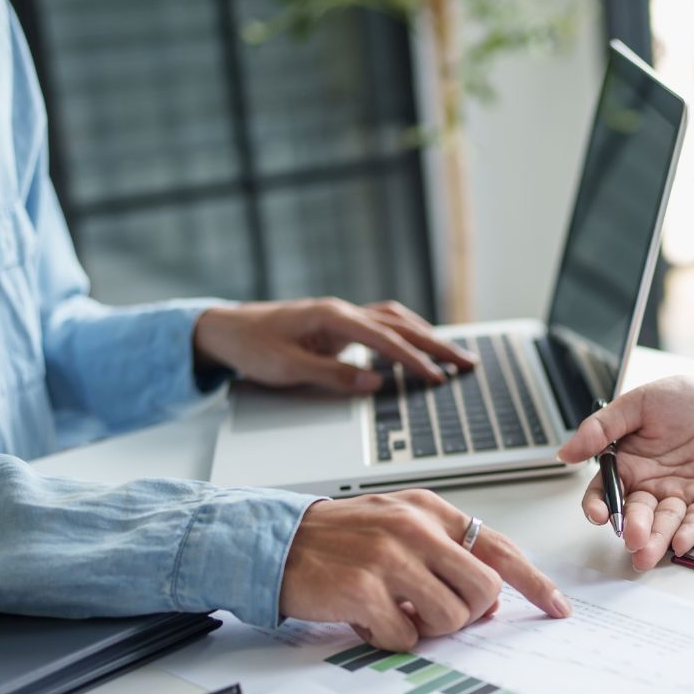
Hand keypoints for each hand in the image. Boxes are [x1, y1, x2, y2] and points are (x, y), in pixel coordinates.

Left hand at [193, 298, 474, 393]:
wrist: (225, 329)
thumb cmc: (251, 346)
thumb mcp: (286, 368)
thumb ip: (332, 375)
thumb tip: (374, 382)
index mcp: (331, 317)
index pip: (384, 339)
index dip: (413, 360)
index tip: (437, 377)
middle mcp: (342, 311)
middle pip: (400, 325)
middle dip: (436, 344)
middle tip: (467, 363)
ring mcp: (342, 316)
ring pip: (396, 321)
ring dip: (427, 336)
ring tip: (453, 356)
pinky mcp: (340, 324)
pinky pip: (383, 325)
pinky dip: (407, 334)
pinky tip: (419, 346)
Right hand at [278, 491, 570, 649]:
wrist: (275, 542)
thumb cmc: (340, 541)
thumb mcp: (399, 527)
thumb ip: (446, 553)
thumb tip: (491, 599)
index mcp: (430, 511)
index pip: (500, 548)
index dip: (535, 583)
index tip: (557, 607)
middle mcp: (414, 528)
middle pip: (484, 590)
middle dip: (468, 615)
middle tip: (434, 613)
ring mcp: (389, 557)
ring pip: (451, 617)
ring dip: (427, 628)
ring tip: (395, 612)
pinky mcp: (363, 589)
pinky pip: (406, 636)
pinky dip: (390, 639)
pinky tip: (367, 619)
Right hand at [556, 376, 693, 569]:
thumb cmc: (683, 399)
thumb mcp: (637, 404)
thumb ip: (601, 428)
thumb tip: (566, 452)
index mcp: (629, 466)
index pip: (606, 493)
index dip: (599, 506)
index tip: (598, 514)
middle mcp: (651, 486)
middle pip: (636, 514)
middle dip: (634, 528)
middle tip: (632, 537)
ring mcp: (680, 496)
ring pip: (665, 523)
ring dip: (656, 539)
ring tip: (647, 553)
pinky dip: (690, 532)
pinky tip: (681, 543)